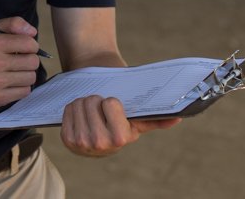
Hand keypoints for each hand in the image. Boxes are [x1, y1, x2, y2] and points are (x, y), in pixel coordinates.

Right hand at [0, 17, 41, 107]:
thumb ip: (15, 24)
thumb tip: (32, 32)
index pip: (29, 43)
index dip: (30, 46)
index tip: (23, 48)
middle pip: (33, 62)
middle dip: (29, 61)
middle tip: (18, 62)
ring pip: (31, 77)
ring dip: (26, 75)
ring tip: (14, 73)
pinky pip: (25, 91)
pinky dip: (21, 88)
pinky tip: (11, 84)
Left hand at [61, 95, 180, 156]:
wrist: (98, 140)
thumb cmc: (119, 124)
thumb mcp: (136, 122)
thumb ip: (154, 119)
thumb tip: (177, 118)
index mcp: (120, 138)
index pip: (109, 102)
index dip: (111, 102)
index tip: (114, 110)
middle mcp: (100, 143)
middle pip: (91, 101)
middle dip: (96, 100)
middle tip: (100, 110)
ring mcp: (82, 143)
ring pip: (78, 104)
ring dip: (83, 103)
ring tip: (91, 113)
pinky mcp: (67, 140)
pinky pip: (67, 110)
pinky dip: (73, 109)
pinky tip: (81, 118)